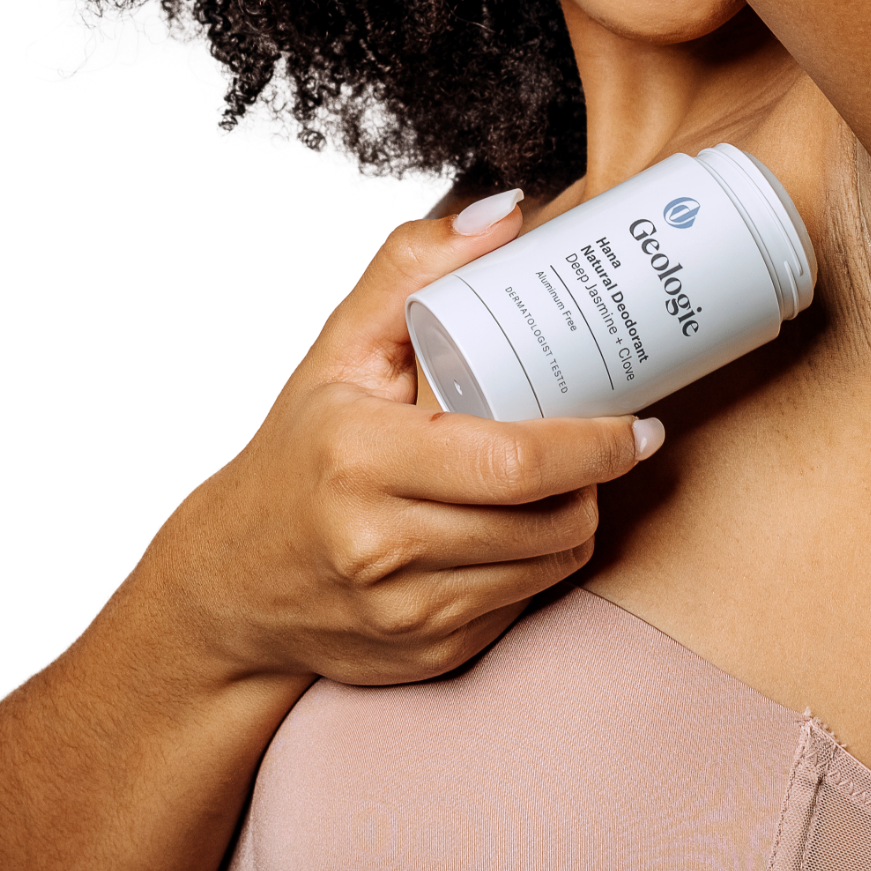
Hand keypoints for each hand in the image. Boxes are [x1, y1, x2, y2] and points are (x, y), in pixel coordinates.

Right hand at [152, 193, 660, 689]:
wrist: (230, 585)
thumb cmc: (300, 451)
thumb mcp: (340, 349)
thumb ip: (414, 268)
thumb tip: (509, 214)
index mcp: (363, 461)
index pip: (514, 462)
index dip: (594, 445)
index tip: (639, 421)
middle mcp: (382, 548)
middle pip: (544, 520)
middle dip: (599, 481)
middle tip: (618, 441)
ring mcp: (406, 614)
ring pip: (546, 567)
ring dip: (577, 520)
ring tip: (574, 477)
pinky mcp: (428, 656)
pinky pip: (522, 605)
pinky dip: (538, 562)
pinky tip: (525, 526)